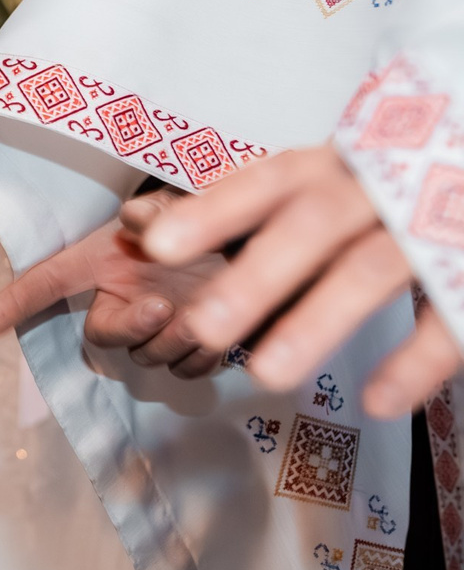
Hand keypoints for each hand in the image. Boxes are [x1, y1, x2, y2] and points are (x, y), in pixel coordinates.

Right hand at [0, 191, 228, 377]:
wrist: (277, 240)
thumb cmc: (221, 213)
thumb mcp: (187, 200)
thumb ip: (160, 209)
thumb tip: (135, 218)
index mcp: (109, 258)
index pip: (53, 280)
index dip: (18, 300)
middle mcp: (127, 295)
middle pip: (102, 334)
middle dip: (129, 328)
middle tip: (161, 308)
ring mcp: (161, 325)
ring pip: (149, 357)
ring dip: (175, 343)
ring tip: (206, 316)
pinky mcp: (197, 346)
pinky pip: (186, 371)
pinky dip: (206, 358)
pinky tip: (227, 334)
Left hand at [127, 143, 459, 418]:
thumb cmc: (388, 184)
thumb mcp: (325, 179)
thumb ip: (244, 205)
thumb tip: (137, 223)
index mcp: (332, 165)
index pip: (265, 182)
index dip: (211, 212)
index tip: (153, 243)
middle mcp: (377, 188)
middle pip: (311, 226)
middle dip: (256, 275)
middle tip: (202, 325)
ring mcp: (428, 228)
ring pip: (371, 272)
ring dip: (316, 323)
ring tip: (265, 375)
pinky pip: (447, 320)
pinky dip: (415, 363)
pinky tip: (376, 404)